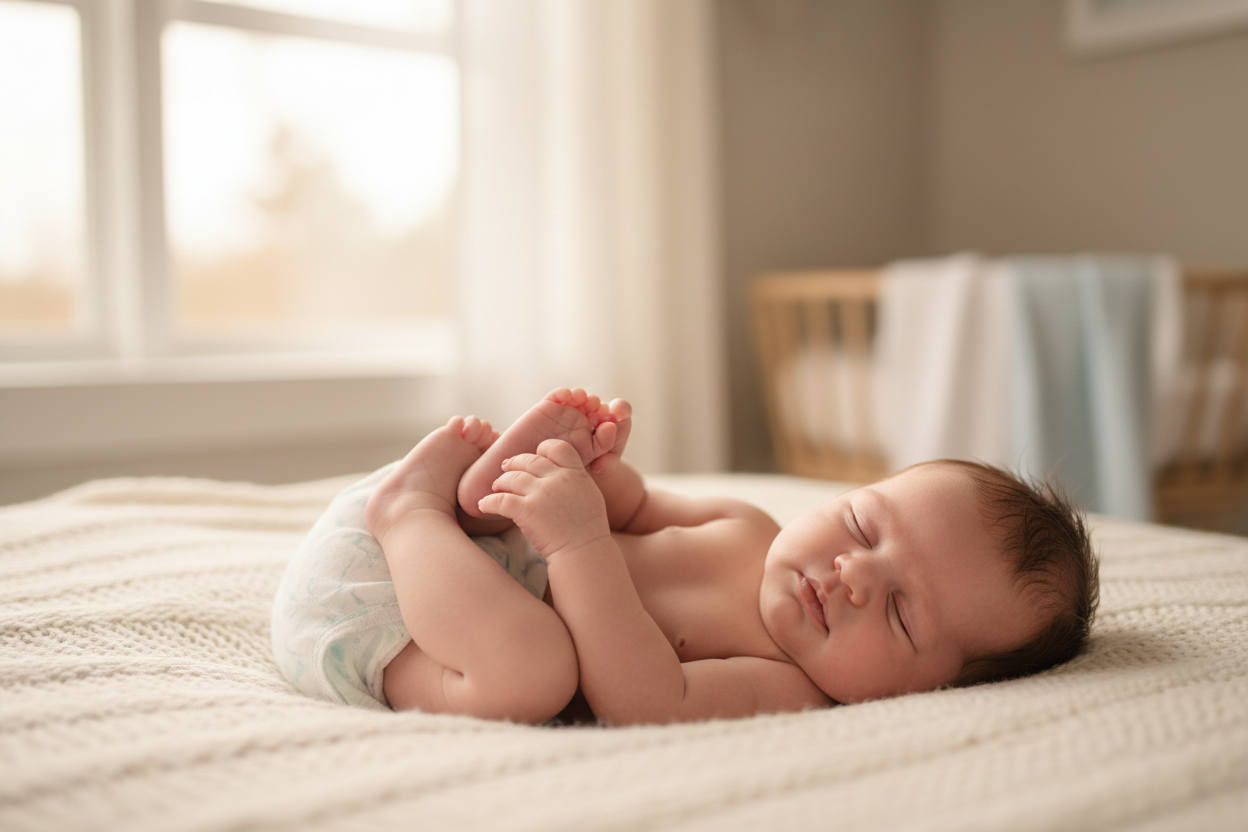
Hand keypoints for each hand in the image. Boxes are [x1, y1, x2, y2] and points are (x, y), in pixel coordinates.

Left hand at [477, 439, 611, 560]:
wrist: (585, 552)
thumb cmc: (588, 530)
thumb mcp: (589, 495)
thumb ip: (574, 481)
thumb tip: (558, 474)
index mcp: (576, 473)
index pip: (556, 447)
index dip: (542, 450)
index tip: (535, 456)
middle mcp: (558, 479)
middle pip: (529, 460)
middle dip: (514, 463)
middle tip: (506, 468)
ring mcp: (542, 494)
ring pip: (512, 478)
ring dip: (501, 482)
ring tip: (496, 487)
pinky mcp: (527, 511)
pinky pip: (500, 500)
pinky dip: (489, 502)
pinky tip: (483, 505)